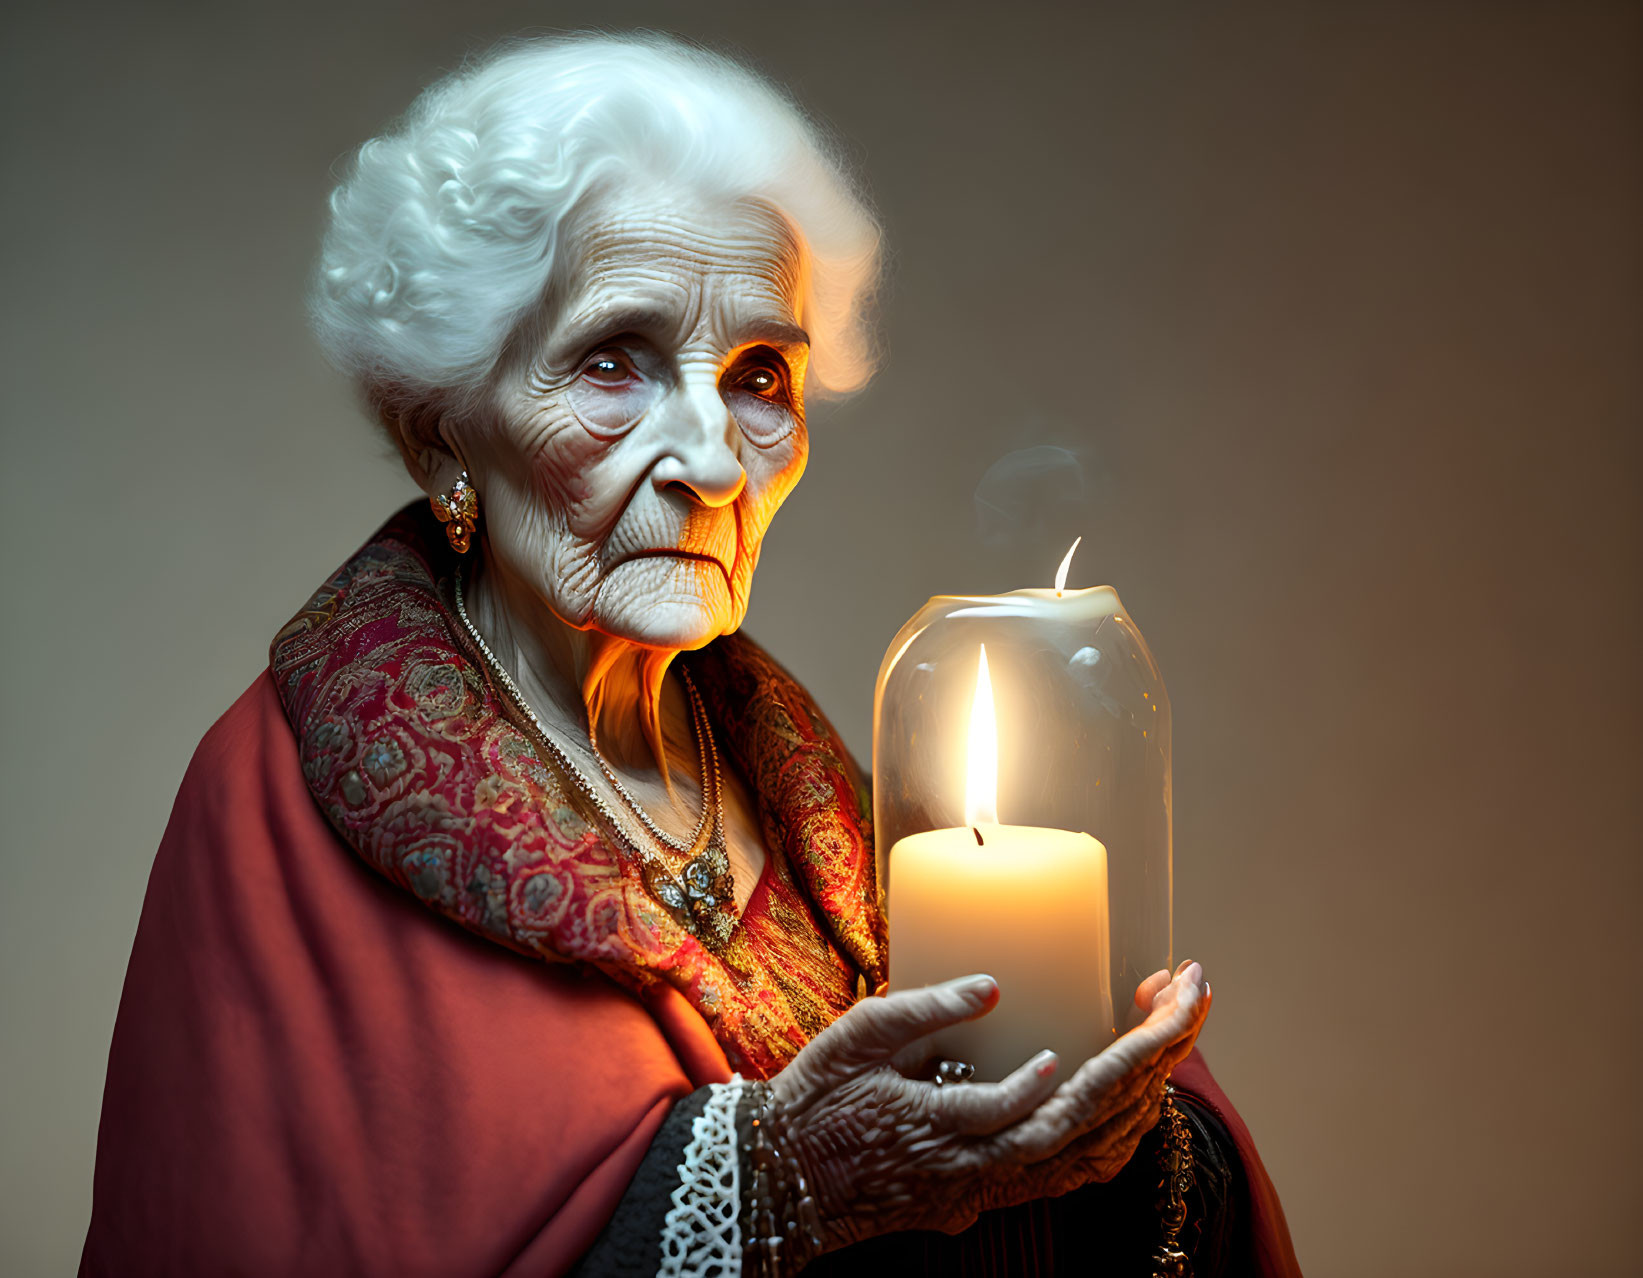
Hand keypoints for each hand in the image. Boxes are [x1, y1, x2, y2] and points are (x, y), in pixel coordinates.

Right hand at [771, 961, 1210, 1250]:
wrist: (783, 1182)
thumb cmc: (816, 1102)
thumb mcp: (854, 1040)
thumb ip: (923, 1011)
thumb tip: (991, 986)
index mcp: (936, 1132)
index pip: (1025, 1114)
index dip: (1084, 1073)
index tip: (1123, 1023)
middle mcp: (975, 1173)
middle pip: (1086, 1129)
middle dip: (1152, 1056)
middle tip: (1188, 988)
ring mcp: (988, 1191)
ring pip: (1093, 1156)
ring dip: (1149, 1087)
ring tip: (1178, 1020)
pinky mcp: (990, 1194)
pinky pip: (1074, 1170)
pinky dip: (1120, 1127)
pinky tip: (1140, 1085)